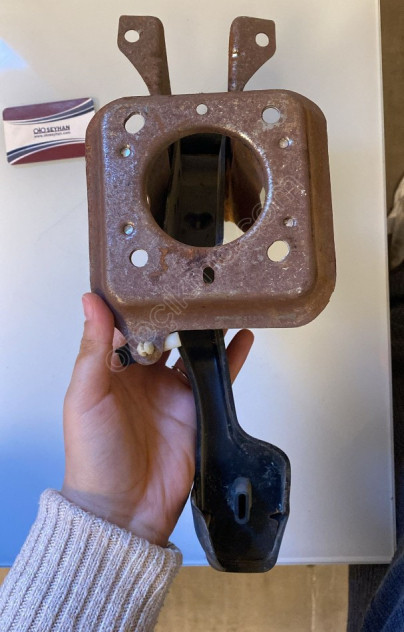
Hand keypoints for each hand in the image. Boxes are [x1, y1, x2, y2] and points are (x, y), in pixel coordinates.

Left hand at [61, 293, 253, 546]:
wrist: (125, 509)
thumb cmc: (94, 456)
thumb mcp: (86, 396)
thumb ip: (93, 348)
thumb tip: (90, 302)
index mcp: (113, 370)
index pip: (129, 326)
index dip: (141, 303)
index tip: (155, 277)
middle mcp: (144, 377)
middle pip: (166, 333)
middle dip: (178, 312)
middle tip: (194, 284)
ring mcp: (172, 392)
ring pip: (193, 351)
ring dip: (206, 330)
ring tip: (220, 302)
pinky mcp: (197, 408)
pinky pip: (218, 377)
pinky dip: (232, 357)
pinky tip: (243, 337)